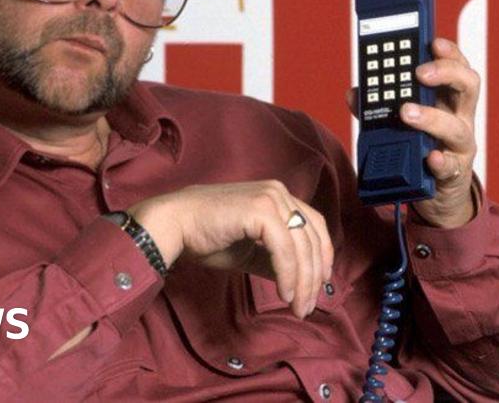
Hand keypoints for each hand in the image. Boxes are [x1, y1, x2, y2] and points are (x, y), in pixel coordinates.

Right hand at [130, 181, 333, 317]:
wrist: (175, 225)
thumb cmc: (208, 237)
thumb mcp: (250, 250)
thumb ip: (275, 259)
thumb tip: (300, 282)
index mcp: (279, 196)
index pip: (314, 226)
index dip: (323, 256)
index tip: (320, 285)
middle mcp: (279, 192)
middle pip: (312, 238)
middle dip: (314, 277)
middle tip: (308, 306)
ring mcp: (271, 198)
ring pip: (301, 246)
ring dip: (303, 281)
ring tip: (298, 306)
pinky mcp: (260, 210)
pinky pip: (284, 249)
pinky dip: (288, 274)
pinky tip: (284, 293)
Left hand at [348, 37, 479, 227]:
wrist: (438, 193)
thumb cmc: (420, 148)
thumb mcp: (401, 122)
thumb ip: (379, 107)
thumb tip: (354, 93)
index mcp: (449, 100)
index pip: (458, 67)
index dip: (449, 52)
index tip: (433, 42)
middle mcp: (461, 118)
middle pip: (468, 86)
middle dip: (446, 73)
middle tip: (420, 73)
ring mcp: (460, 146)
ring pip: (457, 127)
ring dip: (431, 118)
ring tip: (406, 113)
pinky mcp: (454, 173)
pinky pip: (450, 166)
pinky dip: (439, 161)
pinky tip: (429, 157)